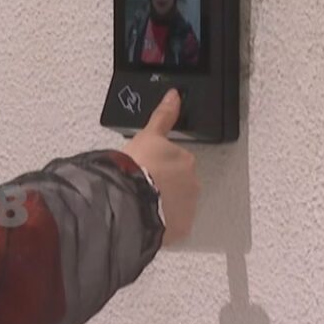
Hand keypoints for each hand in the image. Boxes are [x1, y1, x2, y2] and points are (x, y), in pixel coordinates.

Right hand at [121, 89, 199, 244]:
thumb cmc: (137, 168)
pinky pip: (172, 224)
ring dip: (163, 203)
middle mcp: (192, 184)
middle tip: (142, 185)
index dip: (159, 164)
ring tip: (142, 203)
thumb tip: (174, 95)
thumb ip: (163, 115)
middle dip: (163, 184)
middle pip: (178, 183)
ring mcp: (187, 207)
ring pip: (176, 203)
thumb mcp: (148, 135)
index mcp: (185, 161)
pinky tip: (146, 217)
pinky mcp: (180, 228)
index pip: (177, 161)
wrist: (131, 200)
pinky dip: (161, 222)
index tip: (146, 169)